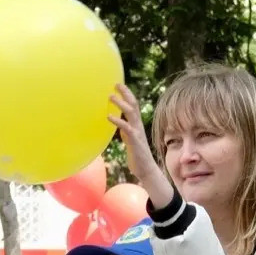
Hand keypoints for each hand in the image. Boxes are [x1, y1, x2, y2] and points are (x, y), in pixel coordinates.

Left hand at [107, 85, 174, 210]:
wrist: (146, 170)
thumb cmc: (137, 156)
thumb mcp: (129, 140)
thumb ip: (125, 131)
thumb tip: (118, 125)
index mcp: (136, 125)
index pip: (133, 106)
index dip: (127, 94)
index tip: (118, 85)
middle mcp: (138, 126)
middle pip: (133, 105)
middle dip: (126, 93)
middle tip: (116, 83)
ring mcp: (137, 133)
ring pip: (131, 114)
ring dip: (121, 104)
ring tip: (111, 96)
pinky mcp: (134, 141)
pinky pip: (126, 128)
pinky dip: (118, 121)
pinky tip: (109, 116)